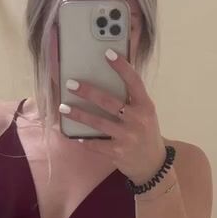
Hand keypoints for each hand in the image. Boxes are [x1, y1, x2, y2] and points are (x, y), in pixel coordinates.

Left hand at [61, 49, 167, 186]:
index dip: (122, 66)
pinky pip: (96, 144)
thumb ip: (132, 99)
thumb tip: (109, 79)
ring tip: (63, 108)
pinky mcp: (118, 152)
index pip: (134, 81)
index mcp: (146, 106)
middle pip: (109, 101)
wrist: (153, 164)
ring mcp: (128, 137)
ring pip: (98, 122)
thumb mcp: (145, 113)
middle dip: (88, 91)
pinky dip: (85, 140)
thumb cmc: (145, 133)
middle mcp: (138, 119)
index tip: (108, 53)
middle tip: (71, 83)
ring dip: (79, 114)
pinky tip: (74, 135)